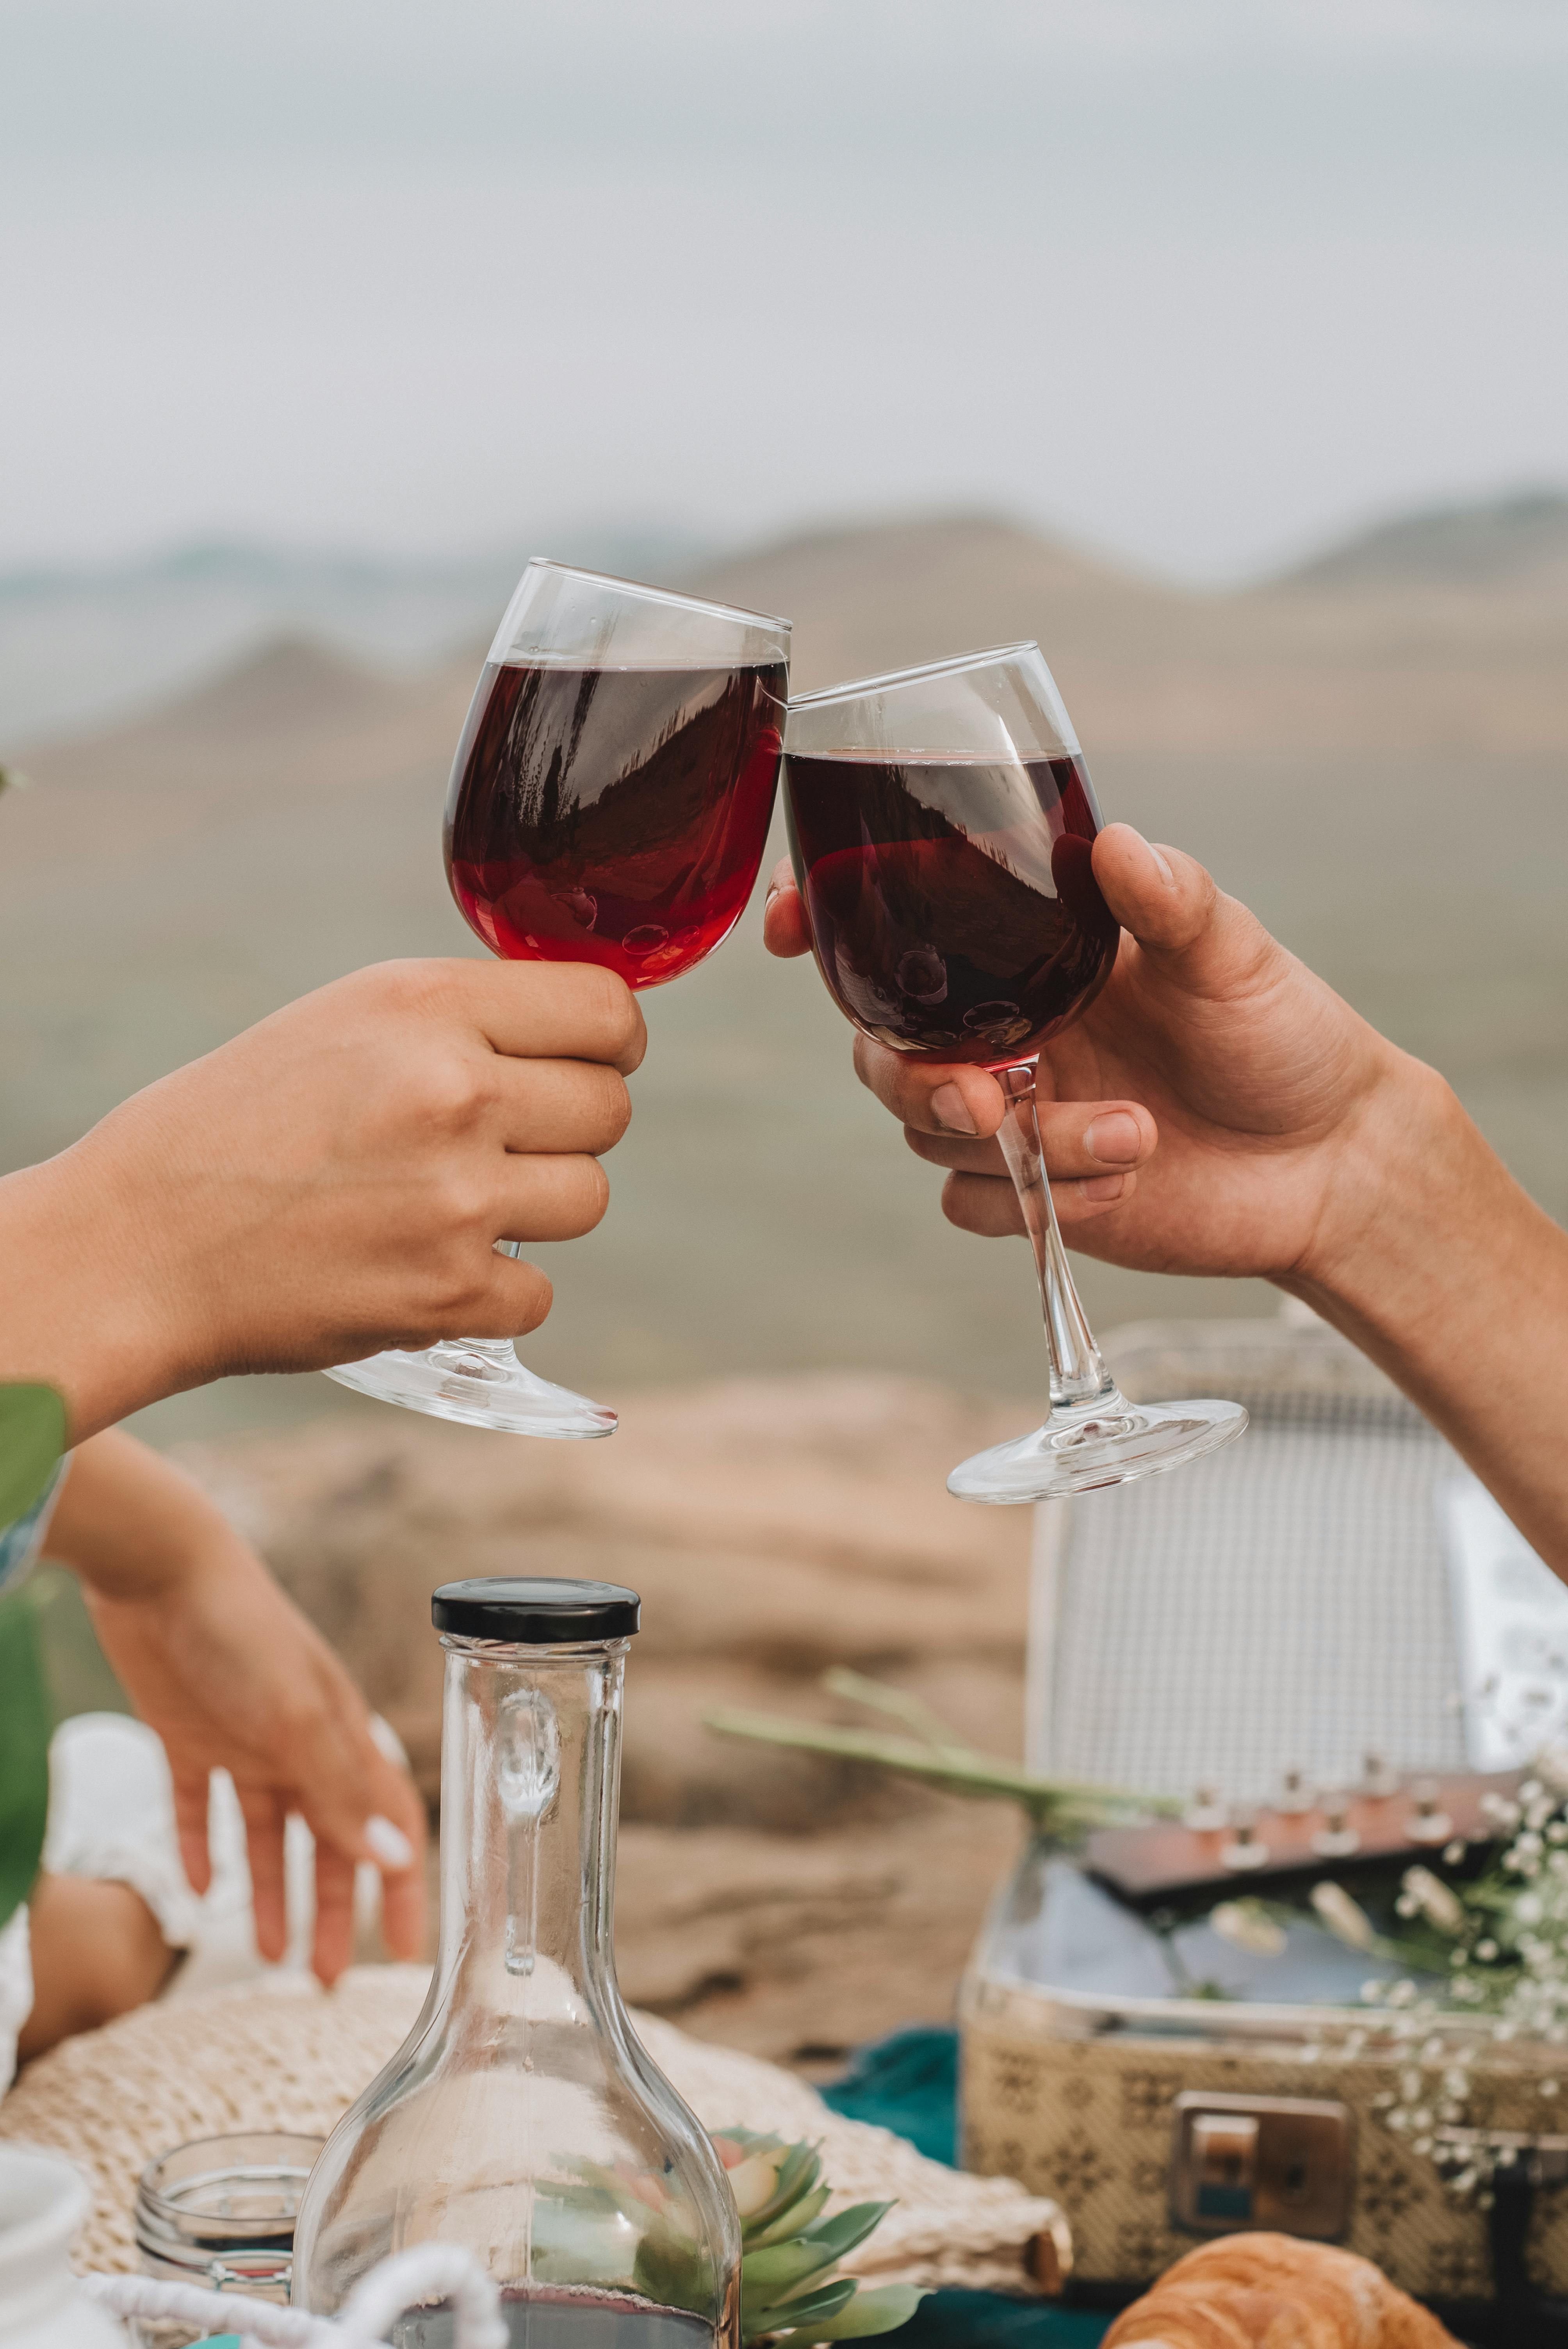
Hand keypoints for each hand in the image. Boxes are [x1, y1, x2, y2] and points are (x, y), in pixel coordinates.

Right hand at [0, 958, 644, 1438]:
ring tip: (444, 1202)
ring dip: (534, 1207)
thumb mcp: (347, 1023)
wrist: (138, 1245)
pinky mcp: (449, 1293)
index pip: (607, 1008)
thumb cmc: (238, 1125)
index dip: (610, 1041)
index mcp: (425, 1005)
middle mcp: (453, 1091)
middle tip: (493, 1142)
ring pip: (588, 1197)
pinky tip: (416, 1266)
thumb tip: (592, 1035)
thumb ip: (467, 1021)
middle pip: (609, 1107)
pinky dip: (490, 1291)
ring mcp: (457, 1198)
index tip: (588, 1059)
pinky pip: (538, 1292)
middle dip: (566, 1127)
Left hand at [60, 1433, 426, 1985]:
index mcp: (341, 1733)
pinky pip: (200, 1810)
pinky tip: (198, 1891)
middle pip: (327, 1842)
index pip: (386, 1821)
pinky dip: (201, 1851)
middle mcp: (300, 1743)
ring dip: (270, 1896)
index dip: (399, 1885)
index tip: (406, 1948)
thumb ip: (340, 1790)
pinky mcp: (188, 1737)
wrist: (160, 1569)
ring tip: (268, 1957)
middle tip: (328, 1980)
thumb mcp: (297, 1718)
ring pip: (268, 1837)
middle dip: (332, 1911)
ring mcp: (245, 1741)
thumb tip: (392, 1859)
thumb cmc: (244, 1629)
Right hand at [764, 827, 1415, 1291]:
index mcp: (1030, 957)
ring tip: (1134, 1138)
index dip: (824, 924)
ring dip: (1022, 1145)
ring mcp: (1014, 1116)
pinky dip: (1038, 1203)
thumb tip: (1115, 846)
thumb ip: (1174, 901)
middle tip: (984, 1098)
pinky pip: (974, 1205)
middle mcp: (1005, 1032)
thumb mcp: (1234, 955)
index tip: (790, 926)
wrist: (1334, 1162)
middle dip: (913, 1078)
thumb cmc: (1286, 1036)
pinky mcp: (1032, 1195)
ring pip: (931, 1133)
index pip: (898, 929)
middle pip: (883, 1049)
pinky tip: (1123, 1184)